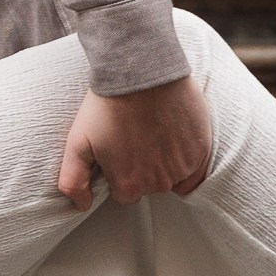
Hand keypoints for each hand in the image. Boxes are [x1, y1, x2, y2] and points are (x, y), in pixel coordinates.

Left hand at [57, 72, 213, 209]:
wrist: (140, 71)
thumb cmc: (107, 104)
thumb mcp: (77, 142)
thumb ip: (73, 180)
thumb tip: (81, 205)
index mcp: (128, 185)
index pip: (124, 193)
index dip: (119, 171)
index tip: (119, 149)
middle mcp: (157, 183)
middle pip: (149, 186)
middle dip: (141, 167)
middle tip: (135, 135)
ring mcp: (182, 168)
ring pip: (172, 177)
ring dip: (164, 162)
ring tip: (153, 131)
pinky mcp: (201, 150)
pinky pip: (196, 169)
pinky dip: (187, 158)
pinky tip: (174, 136)